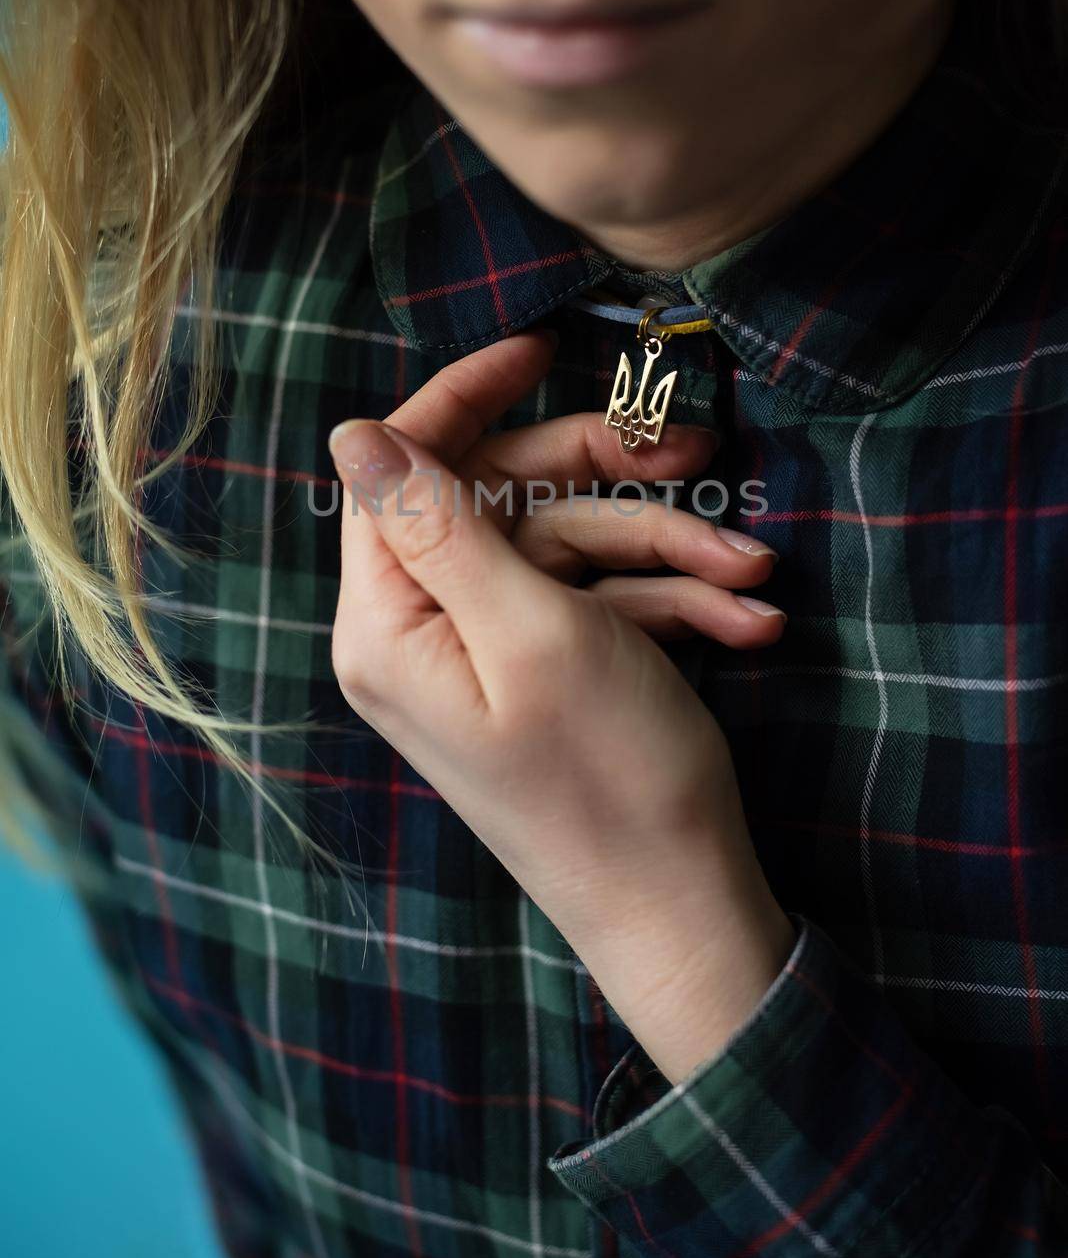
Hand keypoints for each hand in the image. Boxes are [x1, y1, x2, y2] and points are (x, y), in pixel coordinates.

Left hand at [326, 329, 782, 946]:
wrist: (684, 910)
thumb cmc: (610, 779)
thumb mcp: (534, 632)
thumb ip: (443, 525)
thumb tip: (352, 433)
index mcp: (391, 624)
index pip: (400, 473)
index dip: (468, 398)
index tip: (543, 347)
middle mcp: (426, 635)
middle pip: (502, 500)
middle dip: (606, 479)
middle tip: (696, 453)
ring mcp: (491, 656)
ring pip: (570, 547)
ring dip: (667, 551)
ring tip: (752, 570)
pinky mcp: (549, 674)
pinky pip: (600, 603)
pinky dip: (672, 601)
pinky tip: (746, 618)